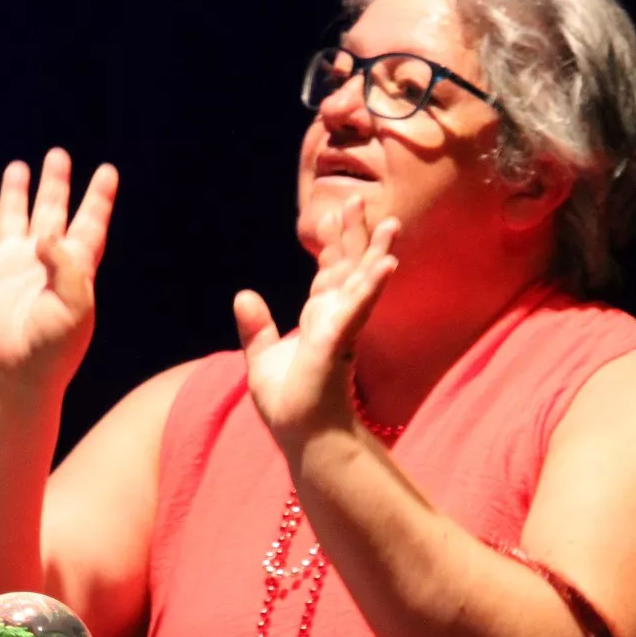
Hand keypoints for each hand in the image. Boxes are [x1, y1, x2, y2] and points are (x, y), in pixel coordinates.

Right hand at [0, 147, 117, 392]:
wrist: (12, 375)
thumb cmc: (52, 348)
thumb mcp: (76, 308)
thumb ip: (67, 266)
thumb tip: (47, 234)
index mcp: (74, 269)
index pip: (89, 224)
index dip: (98, 198)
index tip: (107, 171)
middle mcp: (43, 260)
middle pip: (52, 211)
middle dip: (55, 184)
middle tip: (58, 155)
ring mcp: (10, 264)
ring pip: (13, 216)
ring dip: (15, 192)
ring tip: (18, 166)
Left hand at [233, 195, 398, 448]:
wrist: (301, 434)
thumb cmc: (289, 404)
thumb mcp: (261, 359)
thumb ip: (255, 328)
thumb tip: (243, 295)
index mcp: (318, 318)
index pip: (328, 272)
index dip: (332, 243)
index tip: (333, 213)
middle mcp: (333, 317)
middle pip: (349, 267)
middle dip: (355, 235)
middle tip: (359, 201)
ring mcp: (340, 327)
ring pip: (361, 281)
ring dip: (376, 252)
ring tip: (392, 223)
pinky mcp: (338, 339)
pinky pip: (357, 306)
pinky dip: (371, 284)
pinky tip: (386, 264)